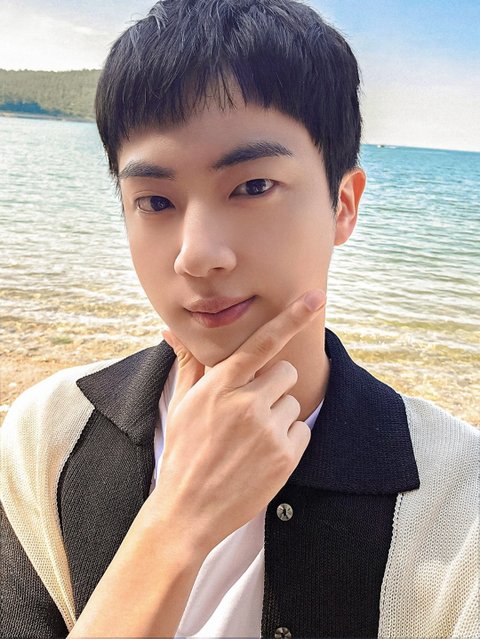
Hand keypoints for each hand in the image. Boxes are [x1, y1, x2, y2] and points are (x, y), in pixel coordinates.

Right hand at [150, 289, 325, 551]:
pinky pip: (302, 430)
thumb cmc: (183, 452)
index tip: (315, 298)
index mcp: (220, 386)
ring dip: (279, 415)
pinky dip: (288, 440)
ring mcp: (267, 431)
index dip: (290, 318)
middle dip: (273, 386)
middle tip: (252, 409)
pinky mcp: (285, 456)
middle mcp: (246, 403)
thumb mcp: (180, 405)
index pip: (261, 343)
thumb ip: (188, 364)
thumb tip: (171, 331)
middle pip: (285, 372)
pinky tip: (262, 455)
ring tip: (251, 438)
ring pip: (293, 402)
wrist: (188, 510)